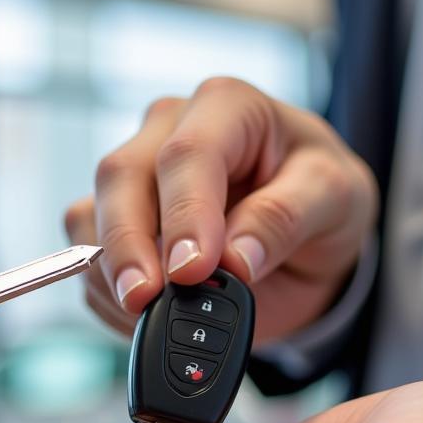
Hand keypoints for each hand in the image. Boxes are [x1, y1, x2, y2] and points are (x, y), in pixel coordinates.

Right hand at [65, 78, 377, 342]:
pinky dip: (108, 294)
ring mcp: (135, 174)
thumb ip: (285, 219)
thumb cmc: (319, 197)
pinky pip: (87, 257)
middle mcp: (168, 130)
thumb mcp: (335, 199)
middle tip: (145, 300)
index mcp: (227, 107)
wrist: (305, 237)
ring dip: (111, 273)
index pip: (189, 152)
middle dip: (128, 246)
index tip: (191, 271)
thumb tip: (234, 260)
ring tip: (151, 314)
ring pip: (90, 216)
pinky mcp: (112, 221)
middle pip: (122, 177)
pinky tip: (146, 315)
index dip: (184, 214)